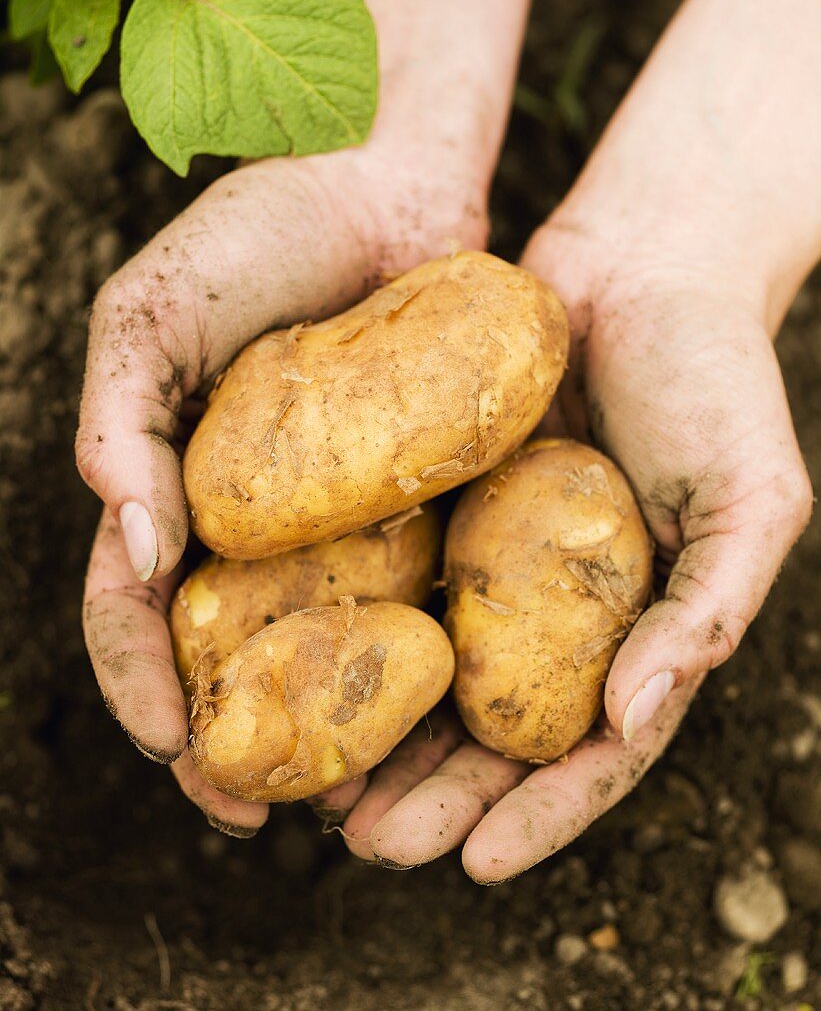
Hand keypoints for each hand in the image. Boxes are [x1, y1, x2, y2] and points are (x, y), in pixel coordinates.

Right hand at [77, 148, 486, 834]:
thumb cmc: (259, 228)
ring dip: (325, 725)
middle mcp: (255, 514)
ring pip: (325, 641)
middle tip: (256, 811)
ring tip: (348, 796)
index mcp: (174, 484)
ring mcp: (341, 508)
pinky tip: (435, 703)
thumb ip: (118, 424)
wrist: (387, 170)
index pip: (133, 609)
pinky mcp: (422, 488)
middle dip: (234, 736)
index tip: (173, 747)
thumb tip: (132, 555)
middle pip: (231, 652)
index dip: (140, 683)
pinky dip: (413, 648)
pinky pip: (417, 581)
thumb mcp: (150, 313)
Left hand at [340, 221, 810, 878]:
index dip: (538, 813)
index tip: (476, 864)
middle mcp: (552, 608)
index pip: (588, 748)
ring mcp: (489, 556)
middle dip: (433, 795)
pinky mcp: (436, 497)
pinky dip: (349, 625)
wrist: (644, 258)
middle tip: (367, 843)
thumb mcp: (750, 496)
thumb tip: (634, 718)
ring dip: (376, 736)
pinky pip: (387, 568)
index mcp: (631, 628)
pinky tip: (300, 663)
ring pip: (425, 667)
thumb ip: (708, 611)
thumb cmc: (716, 376)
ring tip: (316, 788)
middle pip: (488, 728)